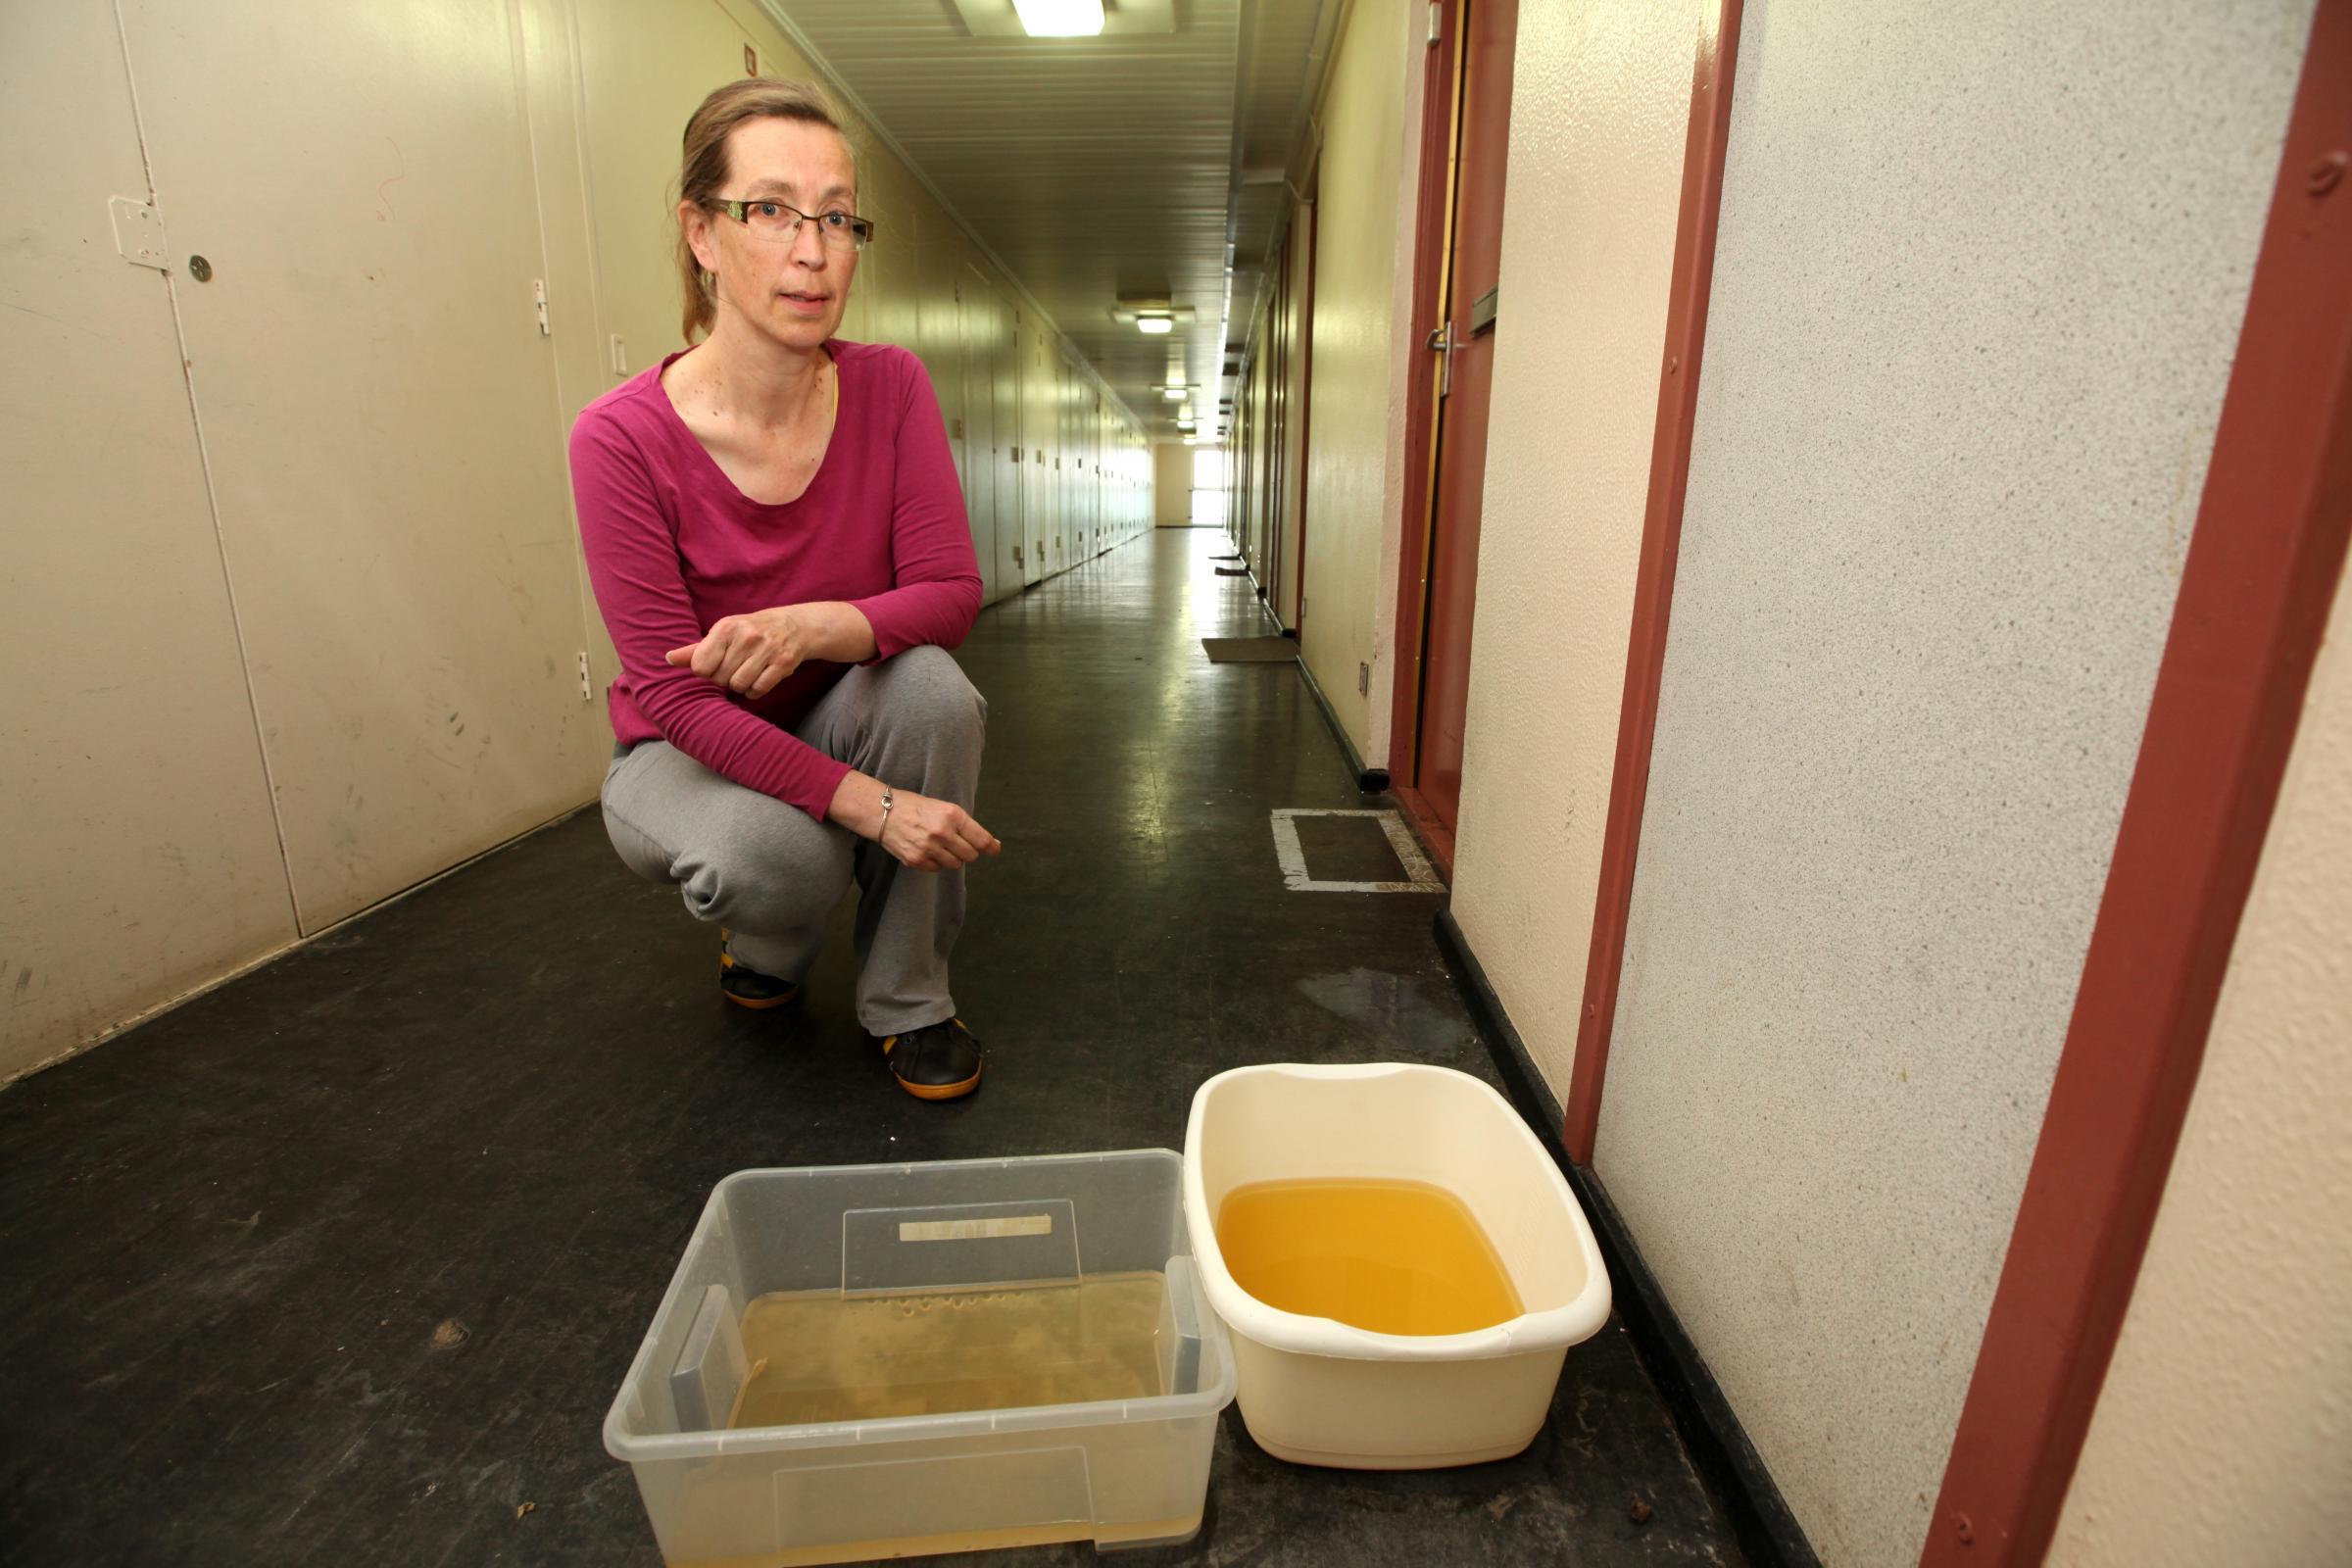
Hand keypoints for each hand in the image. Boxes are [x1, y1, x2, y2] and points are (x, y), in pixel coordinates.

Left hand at [666, 607, 811, 697]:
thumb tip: (667, 659)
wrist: (793, 626)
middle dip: (725, 678)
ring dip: (741, 685)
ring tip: (748, 672)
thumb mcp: (723, 633)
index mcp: (726, 628)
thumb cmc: (750, 631)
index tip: (717, 664)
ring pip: (739, 686)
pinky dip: (756, 690)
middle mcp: (746, 637)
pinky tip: (760, 678)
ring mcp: (767, 650)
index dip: (707, 671)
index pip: (700, 667)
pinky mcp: (783, 663)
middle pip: (720, 679)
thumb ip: (695, 650)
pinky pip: (758, 690)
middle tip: (736, 666)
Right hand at [882, 790, 1002, 871]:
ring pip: (955, 865)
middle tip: (955, 842)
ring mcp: (929, 848)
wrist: (882, 811)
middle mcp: (942, 832)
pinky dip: (935, 862)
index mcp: (952, 815)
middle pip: (971, 855)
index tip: (995, 850)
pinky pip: (937, 869)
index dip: (991, 847)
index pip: (981, 839)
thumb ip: (967, 826)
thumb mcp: (944, 808)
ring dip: (951, 857)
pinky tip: (925, 849)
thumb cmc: (916, 807)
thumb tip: (994, 845)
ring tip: (938, 844)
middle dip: (967, 851)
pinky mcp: (916, 860)